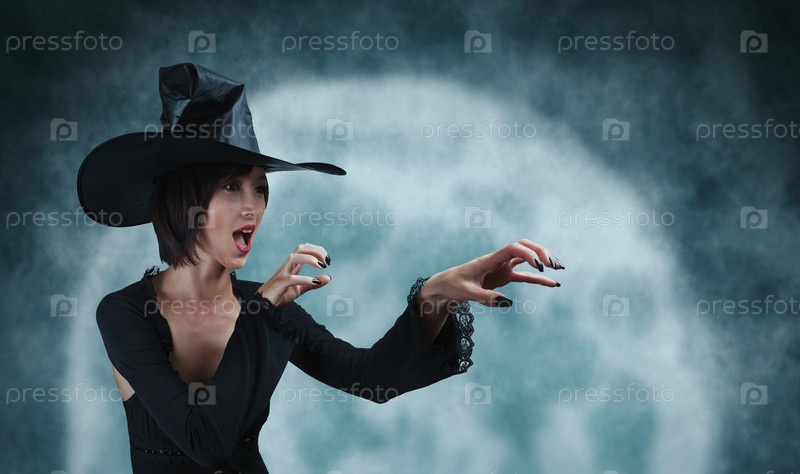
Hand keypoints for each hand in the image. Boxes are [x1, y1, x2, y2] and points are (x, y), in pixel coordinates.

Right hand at [256, 243, 331, 306]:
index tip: (327, 259)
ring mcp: (283, 273)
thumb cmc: (279, 295)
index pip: (304, 249)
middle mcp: (287, 266)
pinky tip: (315, 281)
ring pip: (295, 257)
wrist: (263, 304)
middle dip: (316, 250)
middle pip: (300, 248)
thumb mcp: (300, 289)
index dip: (317, 250)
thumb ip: (313, 283)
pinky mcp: (281, 283)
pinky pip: (293, 278)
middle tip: (327, 261)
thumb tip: (328, 278)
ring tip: (322, 266)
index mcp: (292, 266)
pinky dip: (306, 279)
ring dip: (311, 259)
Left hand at [419, 239, 563, 310]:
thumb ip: (486, 298)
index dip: (528, 253)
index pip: (513, 248)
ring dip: (543, 261)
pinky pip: (525, 276)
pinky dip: (539, 279)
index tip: (539, 266)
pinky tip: (553, 283)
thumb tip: (508, 302)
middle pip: (524, 247)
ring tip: (560, 268)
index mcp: (489, 259)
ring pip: (527, 258)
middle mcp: (499, 260)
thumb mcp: (467, 293)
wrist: (446, 286)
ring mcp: (503, 268)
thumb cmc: (454, 286)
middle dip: (541, 252)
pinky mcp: (504, 277)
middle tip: (553, 265)